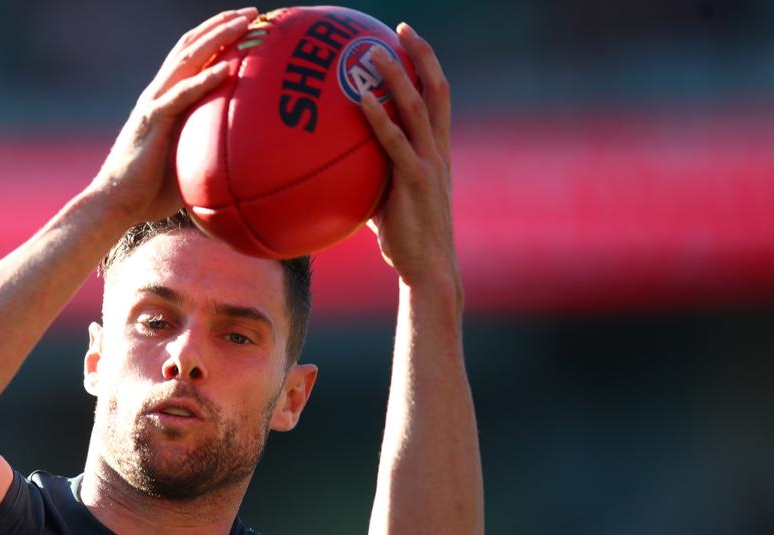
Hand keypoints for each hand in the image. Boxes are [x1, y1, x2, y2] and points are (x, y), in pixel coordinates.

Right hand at [88, 8, 256, 225]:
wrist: (115, 203)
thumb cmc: (149, 192)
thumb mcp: (183, 163)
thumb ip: (203, 149)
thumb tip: (237, 159)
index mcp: (163, 99)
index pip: (190, 56)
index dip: (214, 35)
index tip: (243, 24)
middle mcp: (157, 93)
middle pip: (191, 46)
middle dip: (221, 25)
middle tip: (252, 12)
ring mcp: (153, 104)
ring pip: (187, 60)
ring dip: (217, 38)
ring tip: (244, 24)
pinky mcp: (152, 121)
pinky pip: (182, 96)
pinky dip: (204, 80)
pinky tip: (226, 69)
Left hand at [359, 23, 457, 293]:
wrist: (427, 269)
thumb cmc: (404, 238)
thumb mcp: (386, 198)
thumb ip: (370, 176)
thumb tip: (335, 166)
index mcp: (437, 151)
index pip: (438, 97)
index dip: (427, 65)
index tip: (408, 39)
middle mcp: (438, 151)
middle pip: (436, 90)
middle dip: (421, 55)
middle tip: (399, 28)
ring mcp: (429, 164)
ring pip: (418, 109)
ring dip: (396, 78)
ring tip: (373, 53)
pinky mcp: (414, 182)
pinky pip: (395, 143)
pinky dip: (380, 119)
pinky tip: (361, 102)